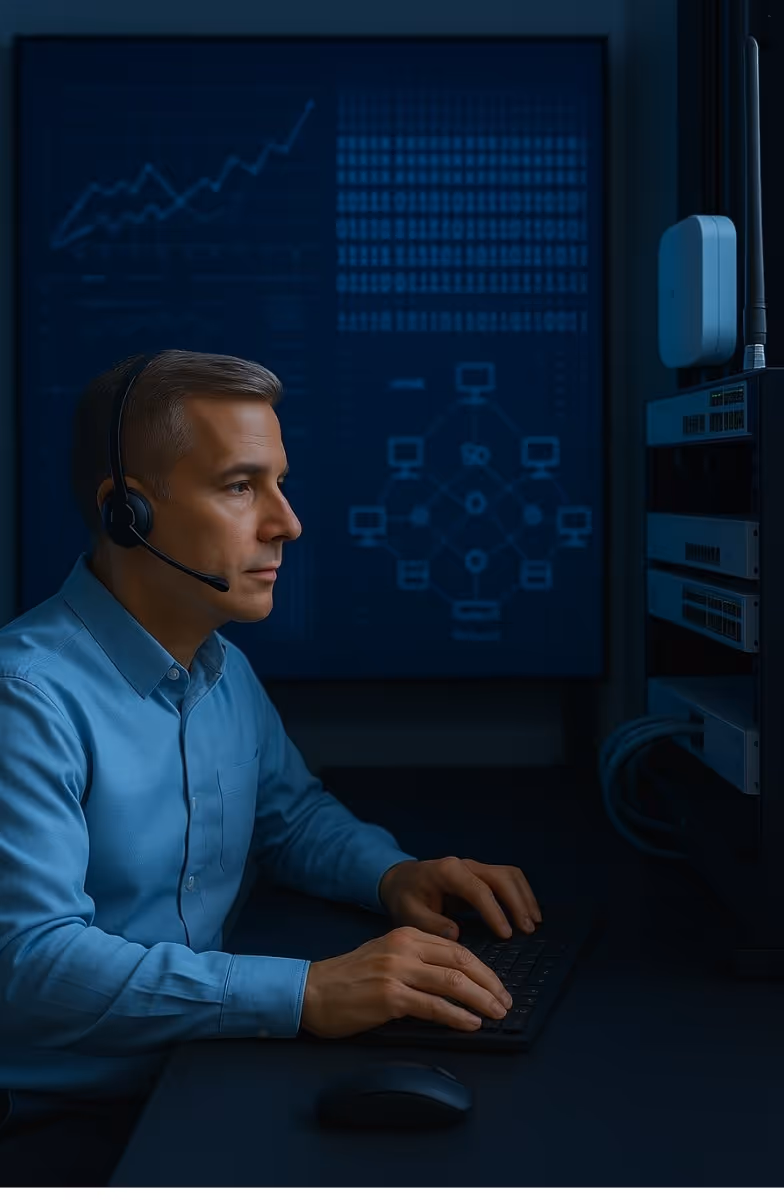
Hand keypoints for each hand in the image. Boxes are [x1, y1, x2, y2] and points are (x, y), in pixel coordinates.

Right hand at [300, 926, 514, 1038]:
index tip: (498, 987)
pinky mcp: (389, 996)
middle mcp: (404, 948)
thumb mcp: (385, 956)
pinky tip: (471, 1024)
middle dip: (489, 983)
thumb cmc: (348, 979)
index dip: (483, 969)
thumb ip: (416, 962)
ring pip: (452, 982)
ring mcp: (397, 971)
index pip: (456, 947)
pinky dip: (457, 1016)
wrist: (311, 991)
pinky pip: (433, 1006)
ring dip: (480, 1000)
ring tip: (496, 1014)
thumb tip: (455, 981)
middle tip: (505, 1002)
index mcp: (406, 934)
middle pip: (460, 961)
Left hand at [378, 856, 541, 940]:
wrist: (400, 880)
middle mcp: (465, 865)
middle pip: (500, 878)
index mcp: (447, 872)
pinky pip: (508, 879)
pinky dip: (521, 894)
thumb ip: (430, 924)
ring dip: (524, 897)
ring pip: (509, 875)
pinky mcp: (481, 875)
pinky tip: (528, 914)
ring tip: (533, 924)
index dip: (495, 912)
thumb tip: (457, 933)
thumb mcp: (408, 914)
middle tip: (527, 930)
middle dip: (517, 903)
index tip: (507, 935)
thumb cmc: (405, 898)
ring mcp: (475, 868)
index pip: (478, 890)